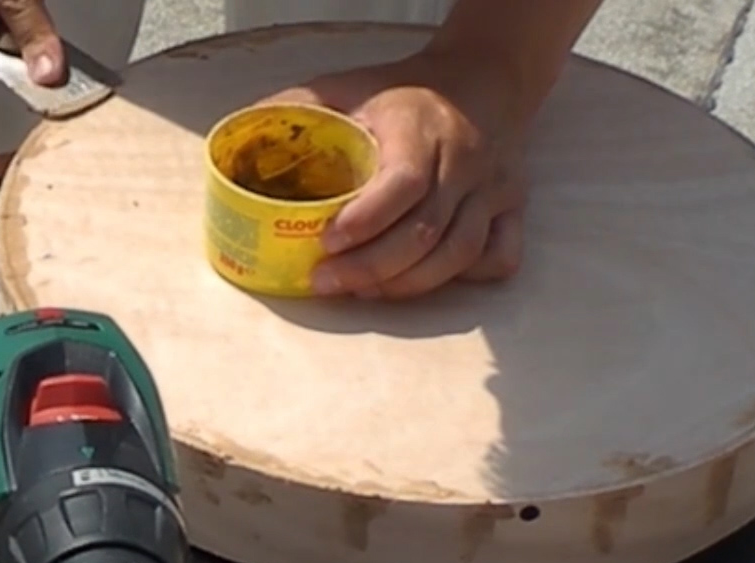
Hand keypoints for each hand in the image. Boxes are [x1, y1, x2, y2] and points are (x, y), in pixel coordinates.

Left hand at [262, 51, 534, 299]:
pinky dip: (465, 279)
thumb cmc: (404, 91)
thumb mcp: (349, 85)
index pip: (402, 184)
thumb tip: (241, 135)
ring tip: (362, 292)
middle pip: (427, 231)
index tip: (325, 243)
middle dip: (372, 267)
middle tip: (325, 282)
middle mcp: (464, 161)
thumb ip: (297, 107)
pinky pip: (500, 256)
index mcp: (421, 128)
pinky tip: (423, 282)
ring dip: (409, 284)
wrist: (483, 79)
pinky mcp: (512, 207)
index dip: (365, 221)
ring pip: (459, 253)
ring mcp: (494, 188)